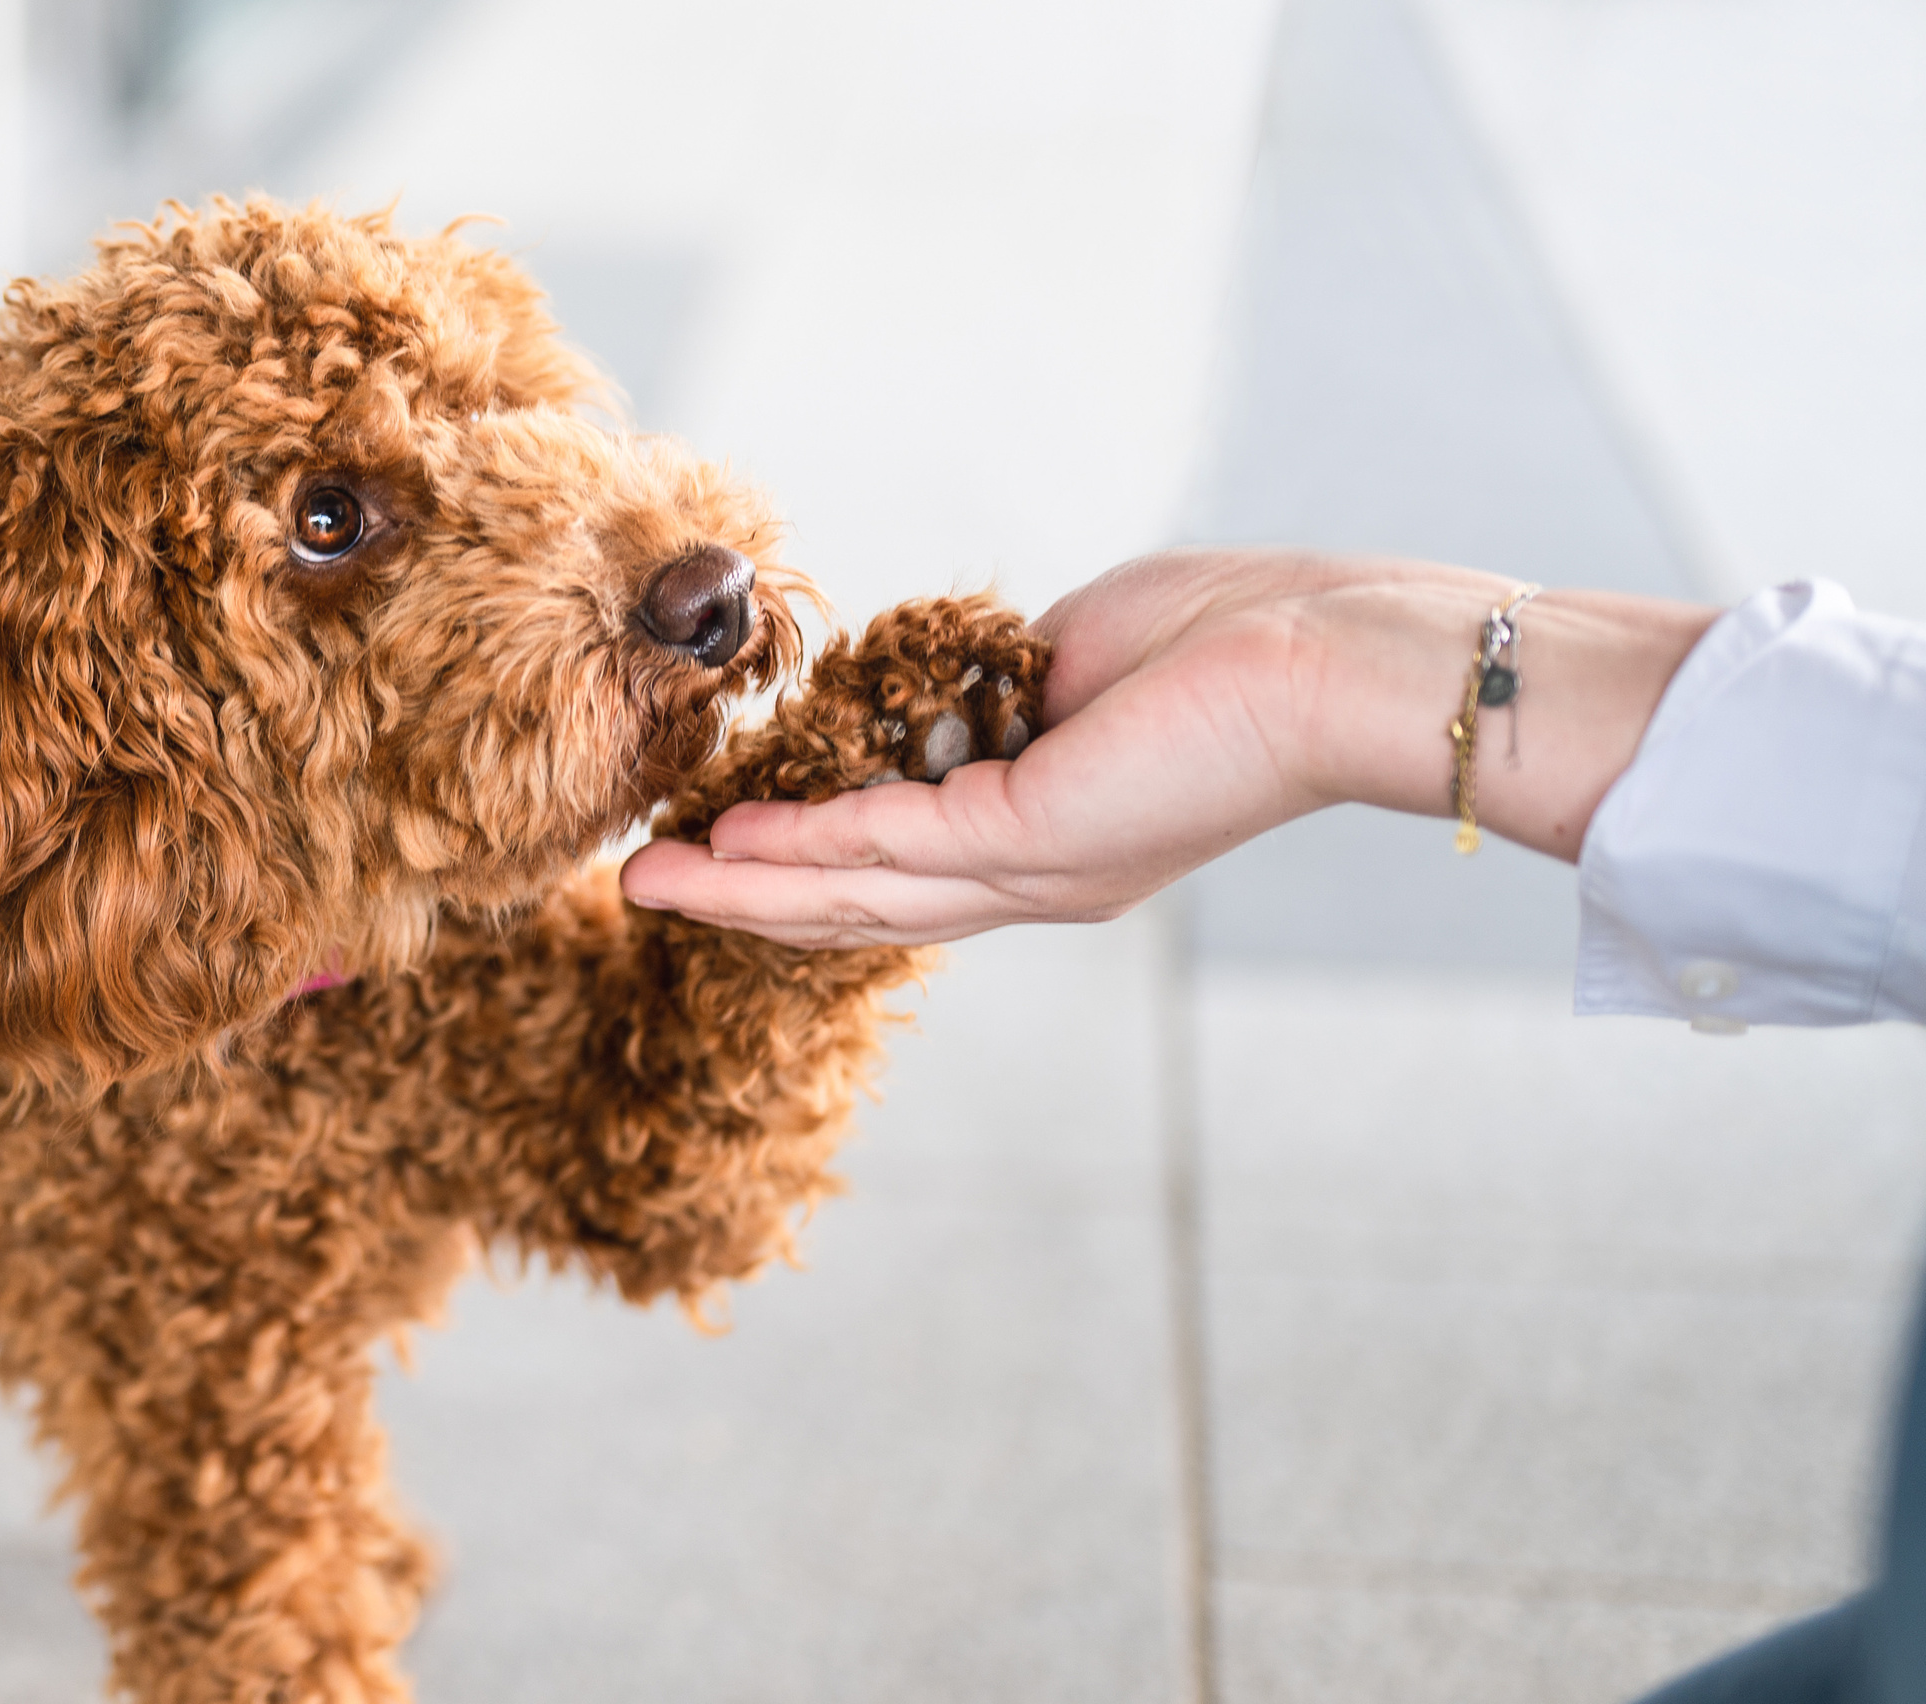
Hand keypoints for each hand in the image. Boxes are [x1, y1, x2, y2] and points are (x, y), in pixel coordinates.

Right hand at [620, 548, 1717, 947]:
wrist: (1339, 660)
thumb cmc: (1242, 640)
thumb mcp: (1080, 660)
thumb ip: (1001, 687)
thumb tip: (952, 682)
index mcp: (1054, 838)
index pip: (903, 865)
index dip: (802, 861)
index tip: (721, 839)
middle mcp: (1037, 876)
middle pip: (859, 905)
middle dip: (746, 896)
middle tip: (645, 888)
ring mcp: (1034, 867)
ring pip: (858, 892)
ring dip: (745, 887)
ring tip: (650, 881)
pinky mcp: (1035, 835)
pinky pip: (892, 844)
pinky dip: (804, 845)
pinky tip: (734, 840)